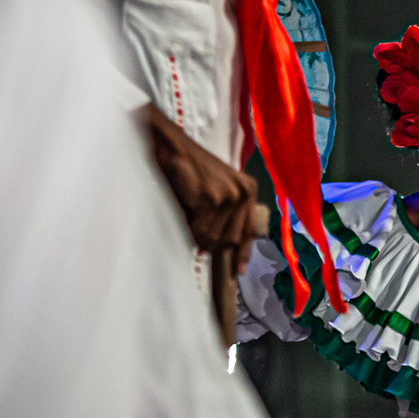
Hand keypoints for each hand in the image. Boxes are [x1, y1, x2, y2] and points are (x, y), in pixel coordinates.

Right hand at [140, 104, 264, 267]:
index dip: (242, 252)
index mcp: (247, 189)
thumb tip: (226, 246)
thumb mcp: (216, 187)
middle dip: (209, 241)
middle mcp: (243, 192)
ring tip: (187, 210)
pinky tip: (184, 207)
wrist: (170, 145)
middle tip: (193, 224)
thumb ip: (226, 212)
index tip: (237, 271)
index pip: (248, 230)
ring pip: (213, 238)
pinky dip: (187, 226)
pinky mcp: (212, 199)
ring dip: (195, 233)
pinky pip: (199, 230)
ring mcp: (229, 196)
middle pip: (230, 239)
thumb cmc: (187, 167)